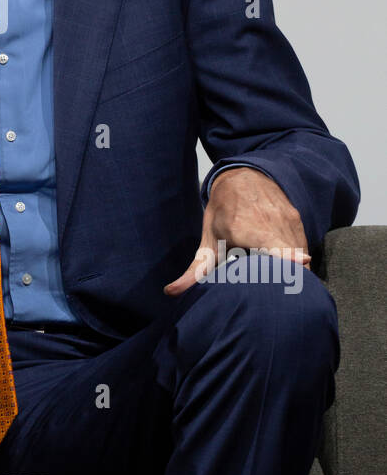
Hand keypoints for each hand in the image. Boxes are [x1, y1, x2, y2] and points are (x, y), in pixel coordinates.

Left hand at [164, 166, 309, 295]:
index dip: (287, 255)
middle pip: (291, 256)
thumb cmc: (222, 214)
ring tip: (285, 288)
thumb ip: (195, 271)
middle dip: (291, 278)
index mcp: (245, 228)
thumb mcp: (208, 241)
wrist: (242, 176)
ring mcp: (286, 219)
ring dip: (296, 273)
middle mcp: (269, 221)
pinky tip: (288, 271)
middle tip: (284, 298)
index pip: (273, 243)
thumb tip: (170, 293)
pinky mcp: (296, 219)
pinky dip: (299, 261)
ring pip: (301, 254)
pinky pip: (304, 246)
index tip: (301, 263)